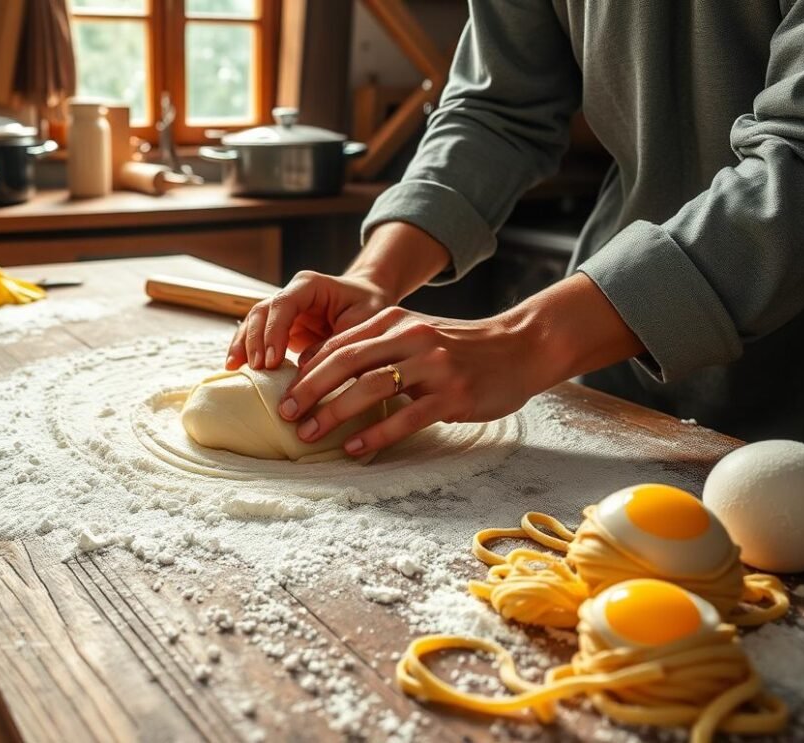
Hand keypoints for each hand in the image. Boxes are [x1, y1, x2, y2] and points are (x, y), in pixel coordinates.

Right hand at [225, 271, 390, 370]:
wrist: (369, 302)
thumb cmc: (369, 307)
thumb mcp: (362, 322)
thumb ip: (334, 342)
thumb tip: (304, 365)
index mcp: (309, 285)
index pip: (283, 304)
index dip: (274, 331)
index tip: (271, 359)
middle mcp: (291, 294)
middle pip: (262, 312)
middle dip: (254, 340)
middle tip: (255, 368)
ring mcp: (283, 311)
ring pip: (254, 323)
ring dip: (243, 345)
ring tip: (234, 368)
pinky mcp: (281, 328)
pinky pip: (258, 337)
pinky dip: (247, 351)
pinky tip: (236, 368)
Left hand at [278, 307, 541, 456]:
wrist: (519, 348)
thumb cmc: (458, 347)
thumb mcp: (414, 334)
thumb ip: (376, 346)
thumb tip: (323, 372)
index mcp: (394, 321)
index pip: (338, 343)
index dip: (306, 369)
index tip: (284, 393)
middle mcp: (410, 338)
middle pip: (346, 362)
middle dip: (310, 390)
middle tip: (286, 414)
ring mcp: (433, 366)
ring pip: (372, 388)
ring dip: (335, 412)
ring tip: (311, 434)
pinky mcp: (452, 394)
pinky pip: (406, 416)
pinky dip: (377, 433)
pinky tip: (355, 447)